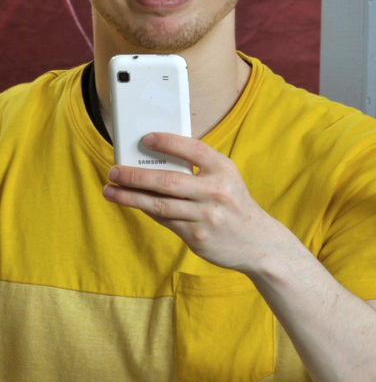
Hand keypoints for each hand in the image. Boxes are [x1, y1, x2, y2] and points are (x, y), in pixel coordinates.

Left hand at [103, 132, 285, 272]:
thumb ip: (199, 169)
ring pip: (160, 204)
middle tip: (114, 171)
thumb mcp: (226, 180)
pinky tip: (133, 204)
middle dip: (135, 175)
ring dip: (131, 197)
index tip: (145, 139)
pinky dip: (147, 211)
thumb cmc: (234, 205)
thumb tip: (157, 159)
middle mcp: (216, 191)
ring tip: (111, 190)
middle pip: (167, 181)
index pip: (193, 150)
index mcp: (224, 170)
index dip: (168, 142)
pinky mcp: (197, 236)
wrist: (258, 242)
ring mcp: (206, 215)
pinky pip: (165, 220)